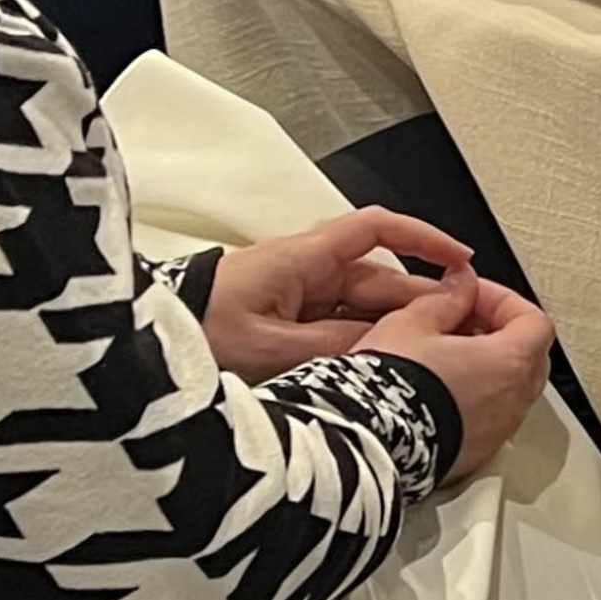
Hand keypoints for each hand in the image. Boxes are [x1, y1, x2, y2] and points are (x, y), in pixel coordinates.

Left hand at [207, 208, 477, 380]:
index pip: (376, 230)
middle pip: (377, 280)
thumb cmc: (193, 333)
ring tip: (425, 358)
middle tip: (457, 332)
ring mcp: (292, 297)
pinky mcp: (281, 322)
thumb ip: (337, 347)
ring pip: (360, 309)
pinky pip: (336, 327)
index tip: (460, 258)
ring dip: (390, 329)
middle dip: (418, 304)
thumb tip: (389, 347)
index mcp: (300, 260)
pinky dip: (362, 344)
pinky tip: (378, 369)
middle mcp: (301, 272)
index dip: (423, 238)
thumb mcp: (272, 348)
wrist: (140, 347)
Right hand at [362, 266, 556, 483]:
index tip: (472, 293)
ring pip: (510, 389)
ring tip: (445, 355)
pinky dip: (475, 398)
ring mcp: (497, 432)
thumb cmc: (389, 387)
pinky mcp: (476, 453)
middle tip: (462, 320)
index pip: (534, 321)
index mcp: (508, 363)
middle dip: (499, 332)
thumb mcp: (411, 323)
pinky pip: (490, 418)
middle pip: (529, 356)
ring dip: (487, 367)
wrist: (367, 443)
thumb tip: (461, 285)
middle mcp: (513, 401)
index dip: (504, 301)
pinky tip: (439, 389)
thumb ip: (446, 299)